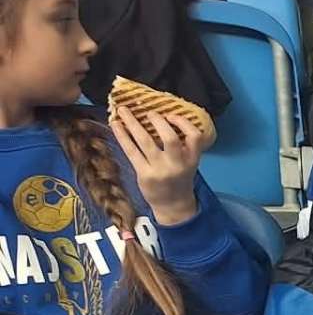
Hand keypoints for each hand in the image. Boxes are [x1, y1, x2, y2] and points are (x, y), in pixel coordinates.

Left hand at [112, 108, 206, 225]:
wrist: (173, 204)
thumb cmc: (179, 178)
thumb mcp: (188, 162)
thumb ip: (181, 144)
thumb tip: (159, 118)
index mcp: (192, 158)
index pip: (195, 136)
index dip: (182, 122)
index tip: (170, 115)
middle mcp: (177, 164)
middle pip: (170, 138)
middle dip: (157, 121)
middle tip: (148, 113)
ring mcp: (160, 170)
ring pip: (145, 141)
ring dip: (132, 122)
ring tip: (123, 110)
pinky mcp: (144, 174)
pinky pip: (131, 151)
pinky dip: (122, 136)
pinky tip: (115, 125)